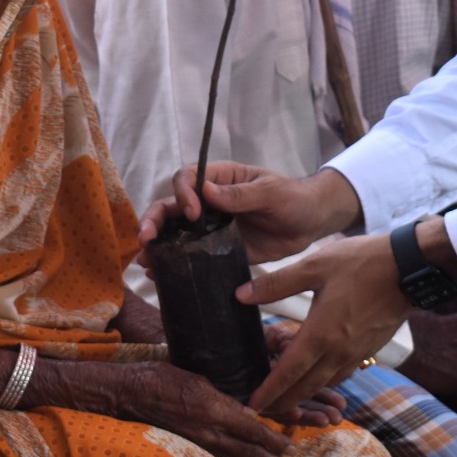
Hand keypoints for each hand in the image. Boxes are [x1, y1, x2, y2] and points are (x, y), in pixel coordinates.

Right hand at [110, 362, 300, 456]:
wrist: (129, 393)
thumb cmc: (161, 377)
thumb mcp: (197, 378)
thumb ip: (223, 397)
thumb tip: (246, 413)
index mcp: (213, 409)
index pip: (251, 430)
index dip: (273, 441)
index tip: (291, 448)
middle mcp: (208, 431)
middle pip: (247, 453)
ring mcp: (198, 443)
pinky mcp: (188, 448)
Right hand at [137, 162, 362, 266]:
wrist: (312, 222)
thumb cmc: (293, 197)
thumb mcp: (271, 192)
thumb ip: (241, 194)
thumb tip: (206, 191)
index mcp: (220, 179)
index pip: (188, 180)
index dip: (183, 194)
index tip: (193, 213)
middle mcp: (209, 201)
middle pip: (172, 206)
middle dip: (154, 221)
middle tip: (145, 239)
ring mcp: (212, 227)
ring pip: (176, 233)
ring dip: (158, 246)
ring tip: (145, 264)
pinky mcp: (218, 249)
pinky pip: (193, 256)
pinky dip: (176, 264)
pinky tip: (162, 277)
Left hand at [238, 233, 410, 414]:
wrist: (409, 268)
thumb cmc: (361, 263)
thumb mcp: (313, 266)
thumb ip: (276, 284)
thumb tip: (240, 295)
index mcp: (320, 335)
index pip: (287, 373)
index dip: (267, 392)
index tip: (250, 407)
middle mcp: (338, 352)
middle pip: (305, 387)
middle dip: (282, 402)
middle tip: (261, 409)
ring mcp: (355, 353)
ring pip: (324, 383)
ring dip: (303, 393)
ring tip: (284, 396)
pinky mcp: (368, 349)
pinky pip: (340, 373)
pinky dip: (323, 380)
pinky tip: (316, 373)